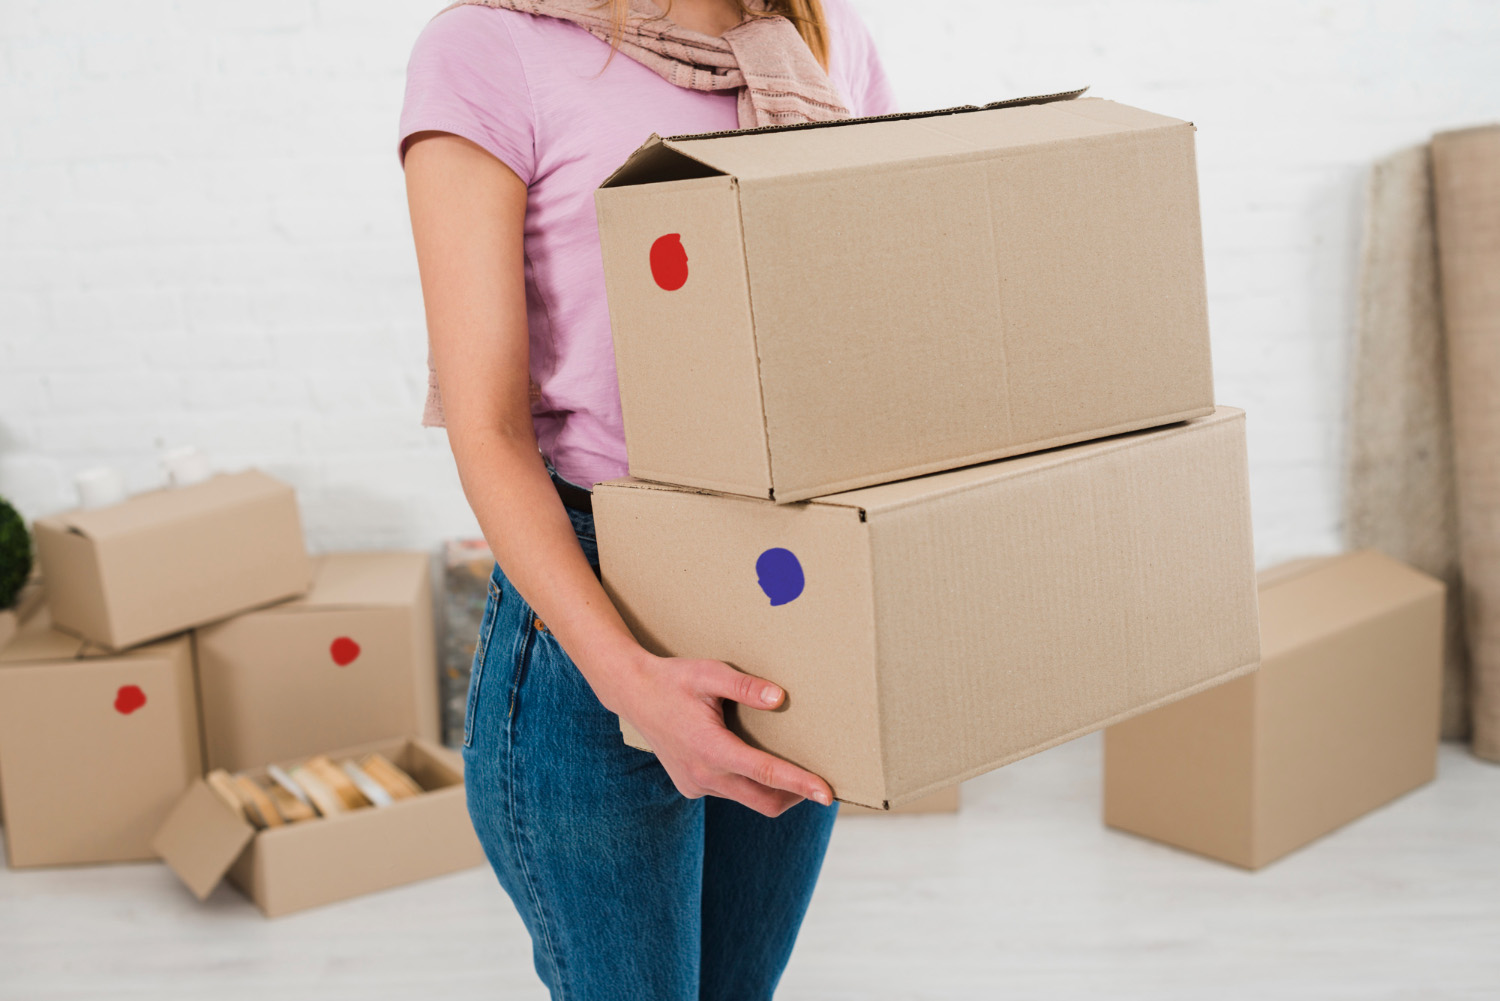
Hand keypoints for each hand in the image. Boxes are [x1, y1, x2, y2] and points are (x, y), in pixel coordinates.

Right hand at [599, 650, 834, 817]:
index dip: (800, 784)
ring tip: (790, 768)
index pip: (765, 773)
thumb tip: (780, 698)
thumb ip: (745, 686)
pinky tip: (751, 760)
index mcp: (710, 748)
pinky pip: (729, 793)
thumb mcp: (710, 673)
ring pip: (747, 799)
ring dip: (771, 789)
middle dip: (795, 796)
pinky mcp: (690, 787)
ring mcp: (696, 785)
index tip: (827, 794)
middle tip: (820, 784)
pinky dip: (747, 784)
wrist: (633, 694)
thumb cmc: (675, 680)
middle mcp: (703, 775)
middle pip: (764, 801)